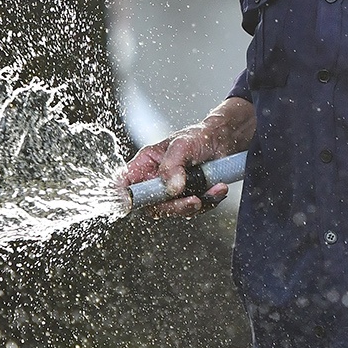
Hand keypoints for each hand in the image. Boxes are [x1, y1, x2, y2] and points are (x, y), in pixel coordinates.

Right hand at [117, 98, 254, 218]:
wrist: (223, 140)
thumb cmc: (198, 136)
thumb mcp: (182, 145)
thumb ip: (173, 166)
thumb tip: (171, 189)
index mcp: (146, 163)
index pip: (125, 182)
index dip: (124, 194)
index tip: (130, 202)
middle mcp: (156, 179)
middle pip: (152, 205)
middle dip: (174, 206)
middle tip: (193, 200)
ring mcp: (172, 190)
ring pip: (175, 210)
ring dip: (197, 204)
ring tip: (214, 188)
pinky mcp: (189, 196)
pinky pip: (194, 209)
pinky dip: (209, 201)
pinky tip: (218, 188)